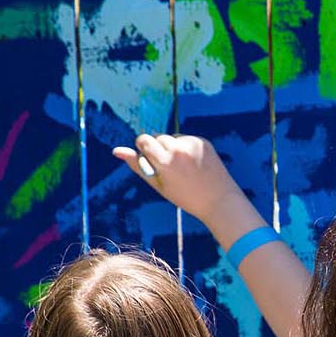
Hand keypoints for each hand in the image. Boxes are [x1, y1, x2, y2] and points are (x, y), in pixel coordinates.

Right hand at [114, 133, 241, 227]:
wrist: (218, 199)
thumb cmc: (184, 196)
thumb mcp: (158, 184)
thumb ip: (137, 166)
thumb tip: (116, 150)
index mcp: (164, 161)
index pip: (143, 140)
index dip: (144, 149)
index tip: (150, 159)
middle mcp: (178, 149)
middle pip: (157, 137)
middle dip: (158, 148)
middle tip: (168, 167)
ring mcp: (192, 144)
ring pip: (172, 137)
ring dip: (172, 147)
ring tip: (182, 167)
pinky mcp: (203, 141)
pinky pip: (186, 139)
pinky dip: (186, 147)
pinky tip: (193, 163)